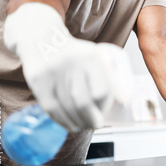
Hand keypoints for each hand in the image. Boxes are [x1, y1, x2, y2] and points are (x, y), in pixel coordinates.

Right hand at [4, 3, 130, 131]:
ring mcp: (52, 72)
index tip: (105, 113)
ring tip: (83, 125)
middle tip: (95, 124)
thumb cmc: (78, 55)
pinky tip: (70, 125)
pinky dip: (62, 121)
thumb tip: (127, 99)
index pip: (101, 91)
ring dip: (77, 122)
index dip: (104, 107)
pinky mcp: (37, 80)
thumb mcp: (99, 55)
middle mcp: (71, 63)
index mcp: (92, 57)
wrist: (43, 39)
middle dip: (91, 119)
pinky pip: (51, 108)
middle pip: (82, 102)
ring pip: (66, 107)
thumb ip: (116, 75)